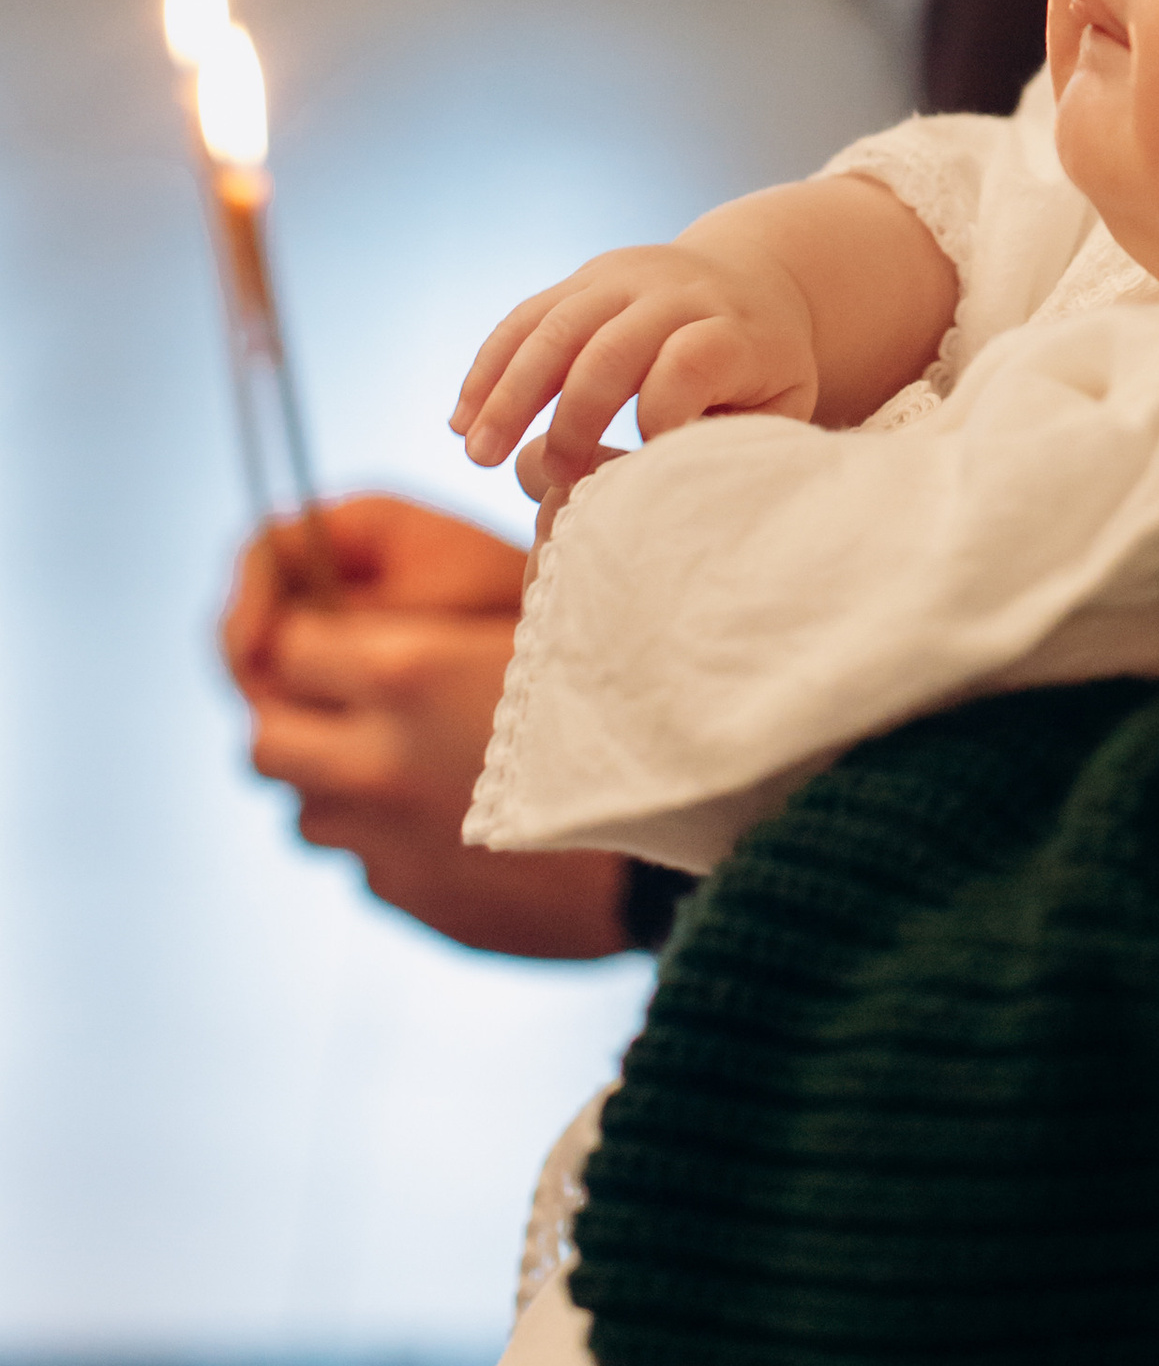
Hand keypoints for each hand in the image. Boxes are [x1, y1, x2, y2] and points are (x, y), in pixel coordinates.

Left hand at [222, 492, 631, 958]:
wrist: (687, 852)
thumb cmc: (642, 702)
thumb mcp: (588, 598)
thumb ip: (542, 532)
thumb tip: (541, 462)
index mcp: (409, 674)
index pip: (287, 645)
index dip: (305, 627)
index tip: (339, 624)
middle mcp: (376, 765)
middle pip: (265, 737)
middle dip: (292, 709)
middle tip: (343, 694)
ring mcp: (389, 846)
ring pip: (307, 809)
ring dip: (335, 778)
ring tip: (401, 753)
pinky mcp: (414, 903)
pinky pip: (365, 864)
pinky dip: (385, 834)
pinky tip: (450, 810)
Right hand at [452, 223, 824, 498]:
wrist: (756, 278)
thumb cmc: (765, 373)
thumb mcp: (779, 408)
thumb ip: (731, 445)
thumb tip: (662, 494)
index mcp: (734, 329)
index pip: (691, 362)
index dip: (664, 416)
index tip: (650, 465)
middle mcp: (677, 293)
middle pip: (612, 346)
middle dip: (575, 416)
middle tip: (556, 476)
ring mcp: (626, 277)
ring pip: (556, 327)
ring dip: (510, 393)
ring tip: (478, 453)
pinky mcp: (585, 277)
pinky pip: (525, 317)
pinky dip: (489, 368)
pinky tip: (462, 419)